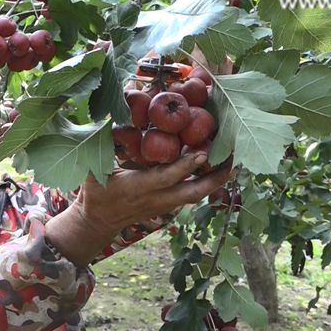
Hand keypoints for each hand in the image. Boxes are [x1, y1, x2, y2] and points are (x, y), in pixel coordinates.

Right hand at [45, 151, 233, 266]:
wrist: (97, 222)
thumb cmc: (96, 190)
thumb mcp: (96, 164)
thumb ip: (108, 138)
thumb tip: (119, 108)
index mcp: (138, 187)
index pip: (166, 177)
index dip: (184, 166)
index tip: (202, 152)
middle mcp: (156, 199)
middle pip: (193, 192)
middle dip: (216, 177)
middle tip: (234, 157)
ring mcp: (165, 205)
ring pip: (197, 194)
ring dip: (216, 179)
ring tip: (234, 159)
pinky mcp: (168, 206)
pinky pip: (192, 193)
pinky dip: (207, 181)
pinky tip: (217, 166)